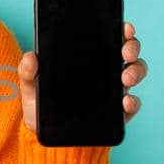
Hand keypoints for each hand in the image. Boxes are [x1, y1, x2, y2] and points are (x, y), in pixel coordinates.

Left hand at [16, 20, 146, 132]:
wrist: (46, 136)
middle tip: (125, 53)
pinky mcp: (117, 113)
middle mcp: (106, 71)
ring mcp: (114, 91)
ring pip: (135, 73)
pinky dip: (133, 102)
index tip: (124, 28)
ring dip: (136, 72)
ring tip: (125, 79)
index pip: (109, 37)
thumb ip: (28, 72)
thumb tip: (30, 57)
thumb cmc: (41, 106)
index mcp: (88, 58)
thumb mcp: (32, 87)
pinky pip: (132, 105)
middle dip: (132, 47)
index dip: (121, 30)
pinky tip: (126, 102)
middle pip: (128, 52)